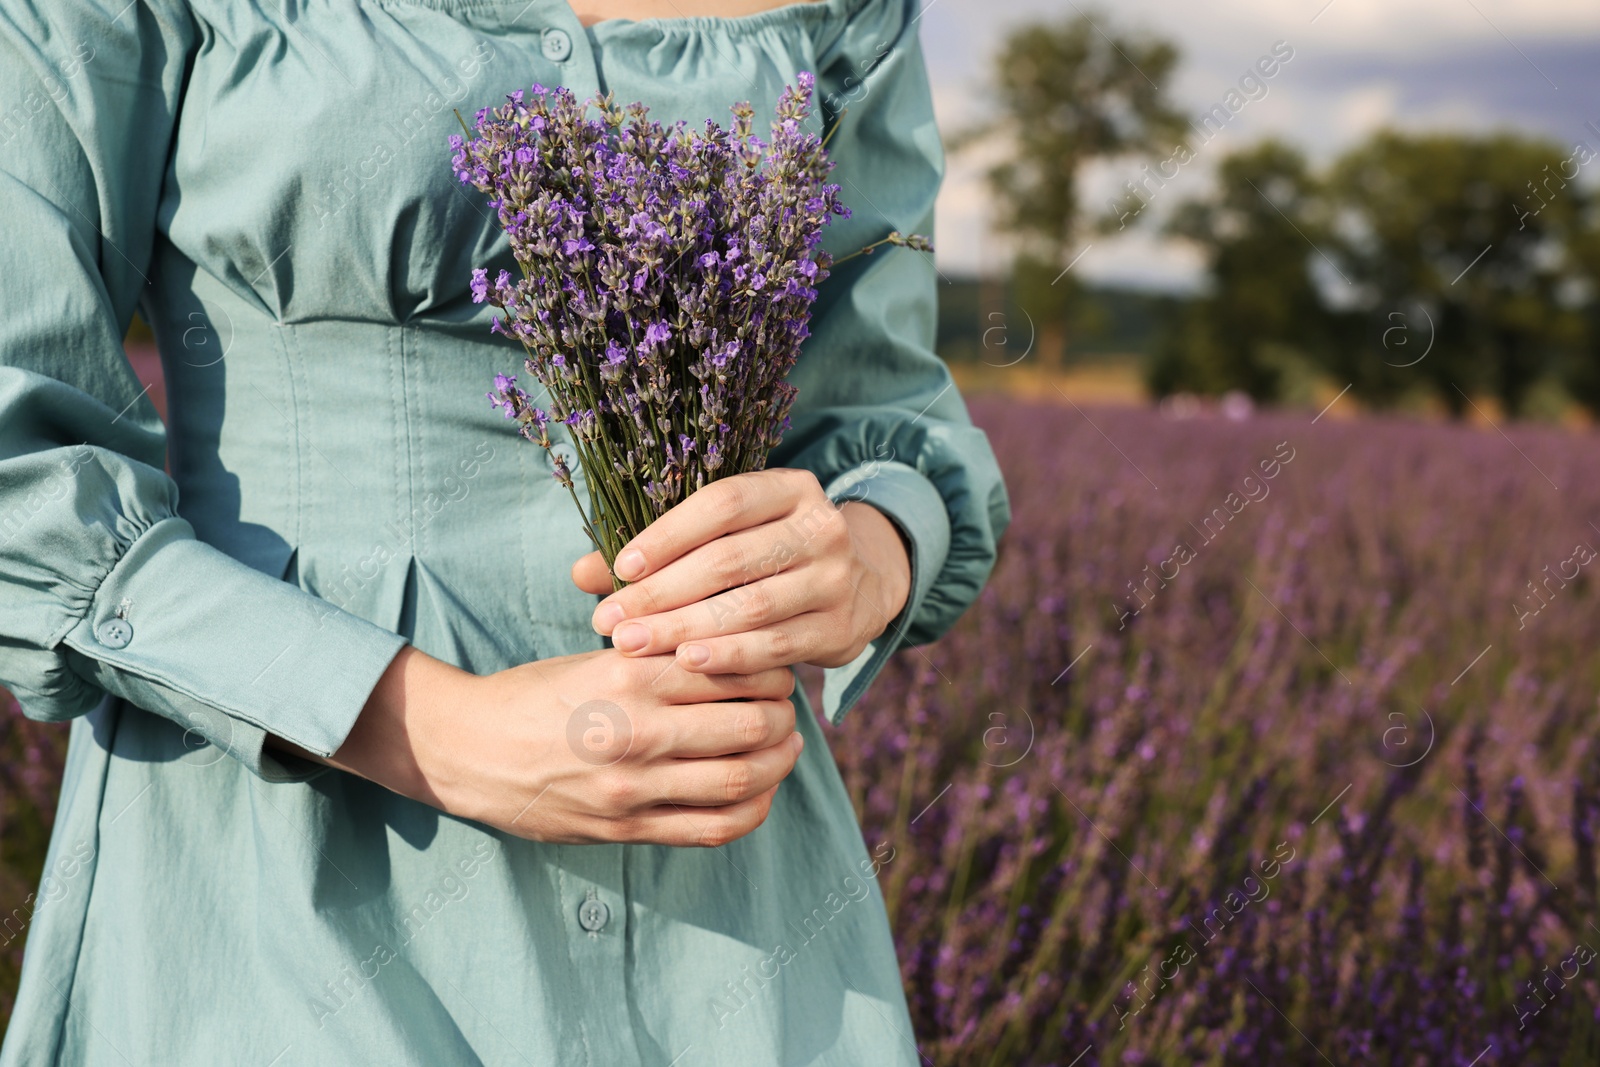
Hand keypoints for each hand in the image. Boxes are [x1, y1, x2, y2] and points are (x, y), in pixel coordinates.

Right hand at [287, 644, 803, 846]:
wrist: (467, 750)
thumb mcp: (592, 656)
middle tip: (786, 707)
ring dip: (777, 763)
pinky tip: (760, 791)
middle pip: (749, 724)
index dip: (768, 667)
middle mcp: (635, 731)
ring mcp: (632, 787)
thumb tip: (732, 647)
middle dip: (782, 715)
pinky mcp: (626, 827)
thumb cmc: (534, 694)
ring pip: (739, 779)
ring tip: (784, 746)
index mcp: (627, 676)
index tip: (775, 666)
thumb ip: (658, 654)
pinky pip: (711, 828)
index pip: (729, 667)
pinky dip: (751, 810)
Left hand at [571, 468, 912, 673]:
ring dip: (684, 629)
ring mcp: (837, 578)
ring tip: (633, 645)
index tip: (620, 568)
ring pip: (750, 606)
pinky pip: (776, 646)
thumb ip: (658, 551)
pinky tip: (686, 664)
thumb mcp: (727, 536)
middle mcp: (822, 527)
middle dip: (661, 593)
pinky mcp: (841, 628)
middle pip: (730, 559)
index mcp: (790, 488)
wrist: (861, 584)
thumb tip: (580, 574)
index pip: (723, 503)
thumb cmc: (768, 556)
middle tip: (609, 622)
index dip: (668, 534)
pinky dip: (728, 656)